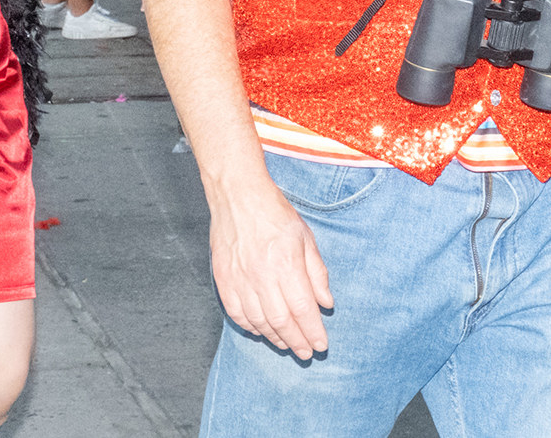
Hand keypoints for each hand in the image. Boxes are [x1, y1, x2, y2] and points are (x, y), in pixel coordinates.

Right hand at [208, 180, 333, 358]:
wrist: (238, 196)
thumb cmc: (274, 213)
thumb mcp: (305, 237)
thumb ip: (317, 272)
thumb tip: (326, 303)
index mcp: (286, 263)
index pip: (302, 308)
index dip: (313, 331)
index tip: (321, 345)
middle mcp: (262, 275)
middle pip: (281, 320)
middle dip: (297, 341)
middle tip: (306, 354)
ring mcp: (240, 279)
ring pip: (259, 321)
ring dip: (275, 337)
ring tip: (287, 345)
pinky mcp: (223, 279)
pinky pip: (236, 313)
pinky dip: (250, 327)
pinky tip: (261, 331)